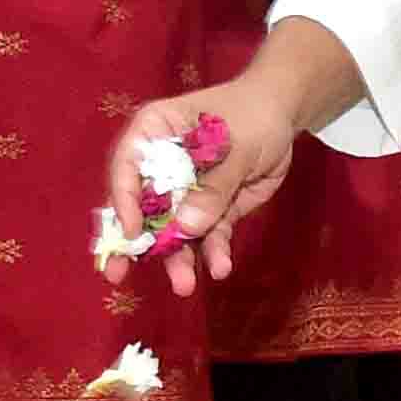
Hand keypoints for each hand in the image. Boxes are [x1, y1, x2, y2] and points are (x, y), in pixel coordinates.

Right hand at [104, 19, 370, 293]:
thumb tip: (186, 226)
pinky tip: (220, 268)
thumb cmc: (251, 114)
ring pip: (174, 231)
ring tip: (183, 286)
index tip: (130, 232)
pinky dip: (214, 253)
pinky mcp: (212, 212)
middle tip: (117, 275)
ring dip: (177, 259)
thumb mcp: (236, 144)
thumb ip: (213, 186)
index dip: (124, 200)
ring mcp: (185, 193)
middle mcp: (160, 167)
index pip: (127, 167)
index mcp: (153, 135)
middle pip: (140, 207)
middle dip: (134, 243)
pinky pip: (208, 236)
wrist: (283, 116)